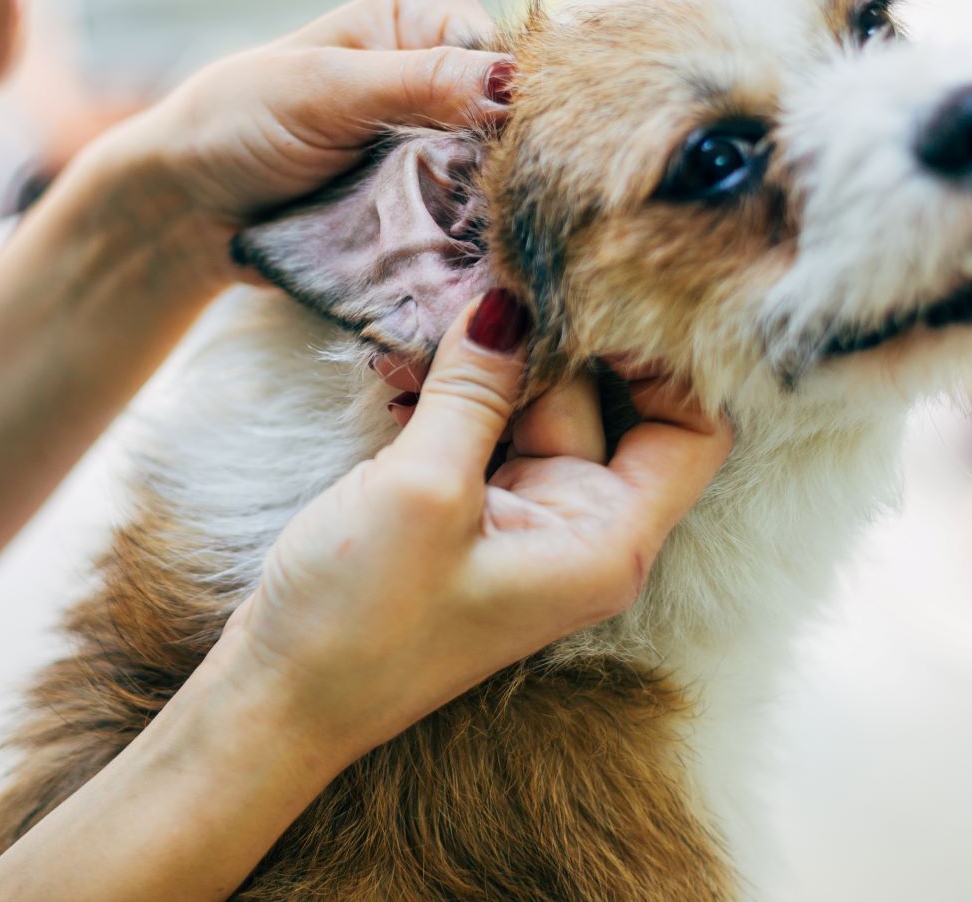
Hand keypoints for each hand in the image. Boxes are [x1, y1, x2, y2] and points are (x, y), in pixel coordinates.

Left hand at [116, 0, 512, 236]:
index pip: (514, 56)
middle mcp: (450, 71)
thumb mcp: (324, 92)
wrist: (189, 209)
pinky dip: (473, 246)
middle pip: (520, 124)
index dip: (521, 108)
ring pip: (507, 182)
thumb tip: (510, 83)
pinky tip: (473, 266)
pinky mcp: (436, 205)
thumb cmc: (237, 123)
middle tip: (485, 211)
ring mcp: (447, 144)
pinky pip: (478, 225)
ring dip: (492, 216)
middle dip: (510, 169)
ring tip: (475, 244)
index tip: (509, 158)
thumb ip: (418, 83)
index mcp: (430, 12)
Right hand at [213, 289, 732, 761]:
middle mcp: (581, 530)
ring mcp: (524, 522)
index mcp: (605, 541)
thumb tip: (511, 299)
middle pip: (607, 402)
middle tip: (494, 270)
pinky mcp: (470, 514)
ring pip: (535, 406)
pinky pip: (483, 429)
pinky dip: (451, 393)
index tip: (600, 292)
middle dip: (551, 339)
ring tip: (431, 310)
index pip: (694, 429)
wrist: (277, 701)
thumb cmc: (360, 622)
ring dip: (487, 362)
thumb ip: (476, 388)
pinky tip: (398, 361)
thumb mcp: (423, 488)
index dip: (665, 357)